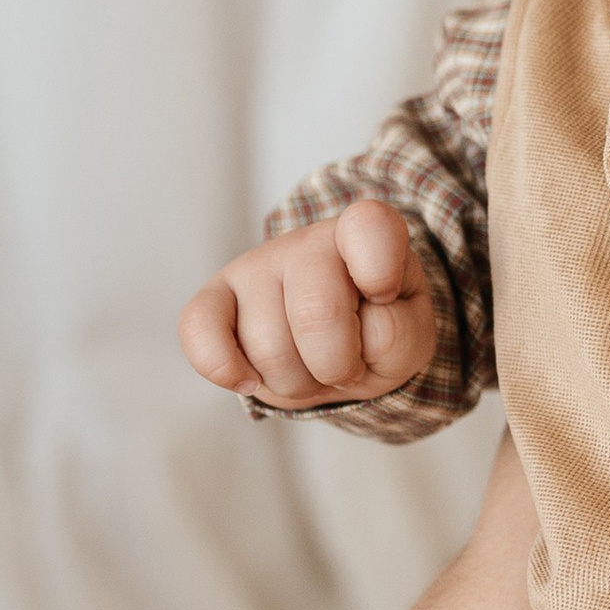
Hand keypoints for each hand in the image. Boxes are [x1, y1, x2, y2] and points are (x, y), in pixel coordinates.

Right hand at [178, 199, 437, 410]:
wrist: (337, 344)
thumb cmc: (376, 330)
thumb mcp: (410, 336)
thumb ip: (398, 333)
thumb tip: (355, 332)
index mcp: (364, 235)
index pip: (369, 226)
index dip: (380, 272)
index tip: (384, 295)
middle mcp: (306, 241)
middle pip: (317, 314)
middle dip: (337, 365)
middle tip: (345, 364)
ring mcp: (254, 267)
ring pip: (267, 347)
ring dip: (297, 382)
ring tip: (310, 367)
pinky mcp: (211, 299)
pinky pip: (199, 334)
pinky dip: (226, 371)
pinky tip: (250, 380)